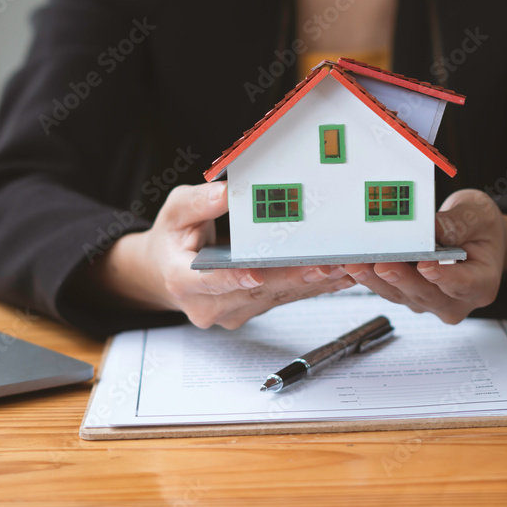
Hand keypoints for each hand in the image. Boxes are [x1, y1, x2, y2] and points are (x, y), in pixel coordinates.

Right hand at [90, 182, 354, 328]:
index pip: (210, 281)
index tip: (257, 273)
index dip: (234, 278)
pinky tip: (336, 277)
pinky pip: (283, 299)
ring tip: (341, 267)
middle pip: (254, 291)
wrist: (165, 273)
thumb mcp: (175, 211)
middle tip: (323, 264)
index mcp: (182, 280)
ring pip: (275, 297)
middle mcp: (207, 304)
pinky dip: (311, 287)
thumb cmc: (172, 239)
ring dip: (310, 283)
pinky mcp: (250, 312)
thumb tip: (226, 193)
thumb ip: (199, 203)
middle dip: (292, 276)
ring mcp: (230, 313)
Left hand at [343, 189, 506, 323]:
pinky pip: (388, 289)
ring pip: (401, 295)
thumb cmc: (480, 227)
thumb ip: (458, 224)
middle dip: (401, 279)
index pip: (464, 285)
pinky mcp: (409, 297)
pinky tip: (352, 264)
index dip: (444, 278)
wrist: (475, 237)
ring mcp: (430, 303)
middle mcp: (457, 301)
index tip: (426, 267)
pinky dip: (370, 277)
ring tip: (356, 263)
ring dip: (377, 280)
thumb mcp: (478, 215)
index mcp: (482, 284)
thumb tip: (433, 229)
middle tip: (382, 264)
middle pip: (426, 295)